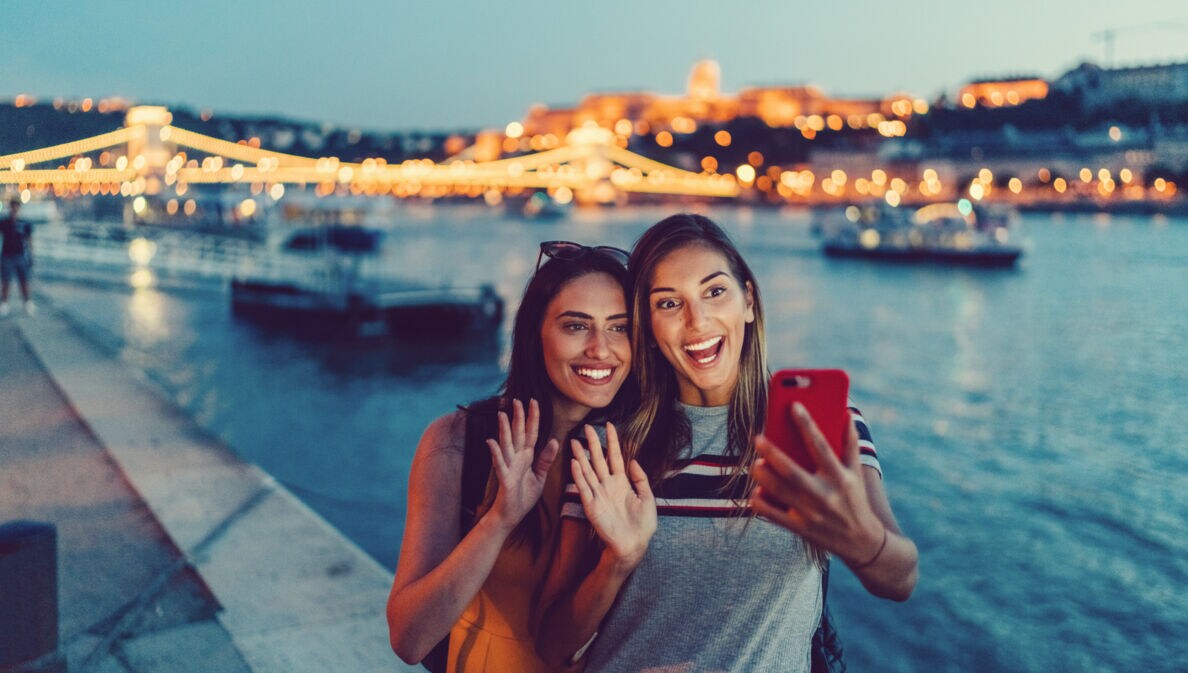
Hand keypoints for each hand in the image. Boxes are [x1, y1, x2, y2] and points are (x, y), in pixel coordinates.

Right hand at [485, 399, 559, 528]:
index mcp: (526, 457)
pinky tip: (491, 441)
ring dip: (504, 430)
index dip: (533, 418)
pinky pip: (499, 464)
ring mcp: (509, 467)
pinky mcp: (504, 479)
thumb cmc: (523, 496)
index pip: (531, 433)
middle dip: (518, 417)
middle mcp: (516, 459)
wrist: (511, 515)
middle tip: (517, 400)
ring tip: (502, 414)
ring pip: (507, 444)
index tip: (534, 401)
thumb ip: (545, 459)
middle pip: (518, 434)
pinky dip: (495, 453)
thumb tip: (554, 440)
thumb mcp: (539, 477)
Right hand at [570, 423, 656, 568]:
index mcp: (622, 483)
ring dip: (580, 456)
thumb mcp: (647, 498)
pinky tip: (575, 462)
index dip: (612, 441)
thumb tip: (634, 461)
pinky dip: (578, 475)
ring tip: (574, 441)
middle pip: (598, 460)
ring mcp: (598, 494)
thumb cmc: (643, 524)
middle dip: (592, 443)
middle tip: (586, 427)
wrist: (634, 544)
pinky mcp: (591, 505)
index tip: (609, 426)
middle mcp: (608, 486)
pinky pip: (583, 487)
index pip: (615, 457)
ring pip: (588, 471)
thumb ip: (641, 479)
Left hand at [750, 403, 884, 566]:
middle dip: (773, 454)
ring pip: (780, 492)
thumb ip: (850, 443)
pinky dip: (762, 503)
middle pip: (793, 472)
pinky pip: (775, 515)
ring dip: (764, 476)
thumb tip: (846, 413)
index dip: (807, 424)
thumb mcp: (857, 472)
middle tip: (758, 438)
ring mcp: (812, 513)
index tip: (794, 405)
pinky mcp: (801, 528)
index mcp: (840, 477)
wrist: (862, 542)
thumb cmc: (856, 500)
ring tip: (755, 463)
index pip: (821, 446)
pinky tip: (755, 491)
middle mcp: (826, 495)